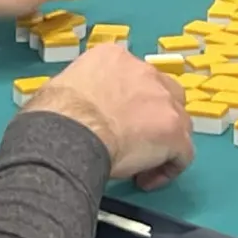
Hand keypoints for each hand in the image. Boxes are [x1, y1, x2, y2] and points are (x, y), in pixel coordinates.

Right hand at [31, 43, 194, 188]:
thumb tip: (75, 107)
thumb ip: (80, 90)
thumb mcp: (63, 86)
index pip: (132, 75)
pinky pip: (182, 153)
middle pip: (163, 93)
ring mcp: (163, 100)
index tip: (115, 120)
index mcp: (113, 58)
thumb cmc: (55, 114)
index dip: (127, 101)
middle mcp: (143, 71)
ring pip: (178, 121)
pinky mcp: (173, 130)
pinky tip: (146, 180)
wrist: (70, 131)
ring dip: (163, 141)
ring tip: (142, 163)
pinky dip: (168, 168)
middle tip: (134, 138)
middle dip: (154, 115)